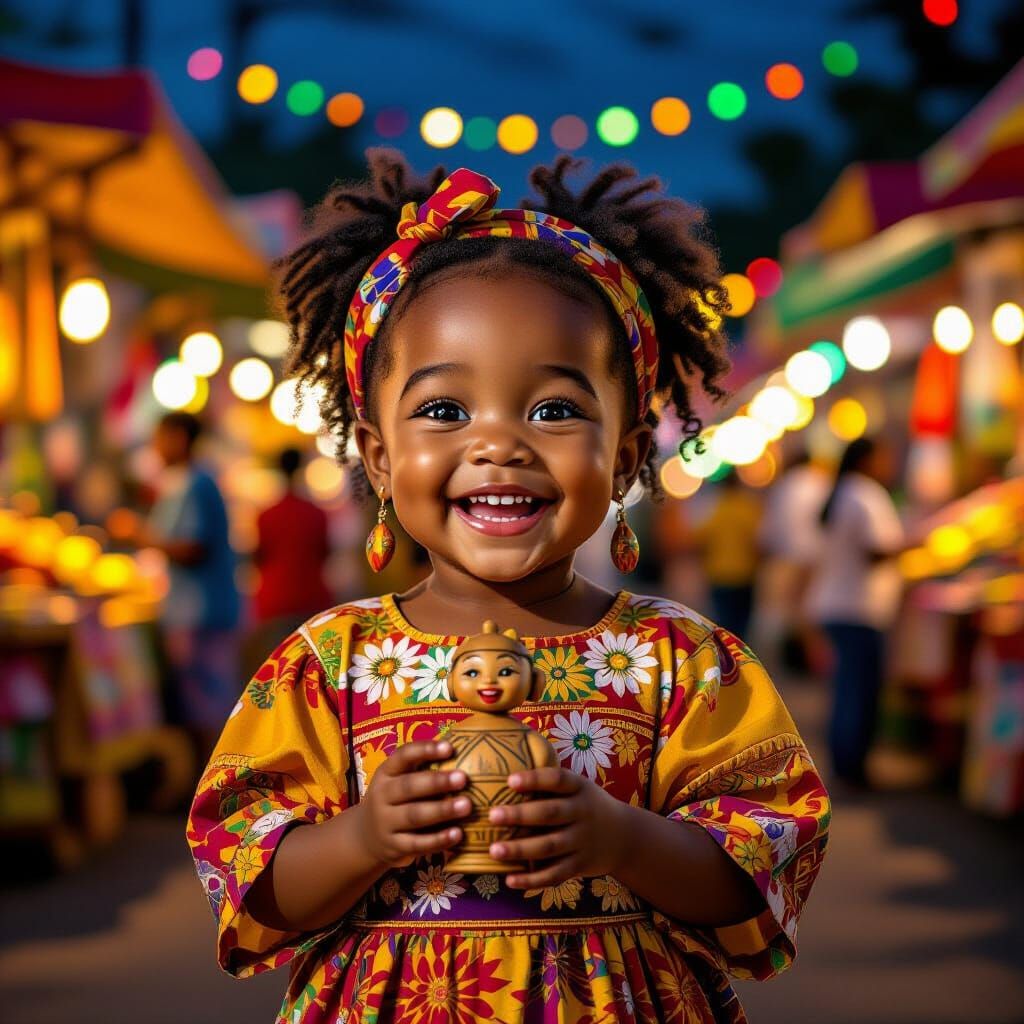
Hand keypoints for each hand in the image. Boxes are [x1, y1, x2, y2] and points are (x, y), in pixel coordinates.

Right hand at [357, 740, 471, 869]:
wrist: (365, 836)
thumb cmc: (395, 799)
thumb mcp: (398, 779)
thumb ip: (423, 766)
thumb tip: (461, 745)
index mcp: (386, 773)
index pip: (403, 756)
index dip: (425, 750)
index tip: (449, 748)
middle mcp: (382, 796)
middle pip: (409, 786)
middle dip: (436, 782)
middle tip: (463, 778)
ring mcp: (385, 823)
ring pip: (414, 816)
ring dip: (442, 810)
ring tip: (467, 806)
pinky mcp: (394, 846)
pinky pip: (417, 843)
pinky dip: (438, 839)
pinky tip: (458, 834)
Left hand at [487, 767, 630, 888]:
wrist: (625, 837)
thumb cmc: (586, 805)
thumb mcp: (578, 787)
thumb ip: (550, 783)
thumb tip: (504, 772)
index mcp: (580, 788)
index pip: (558, 780)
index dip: (535, 779)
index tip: (509, 780)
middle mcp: (582, 813)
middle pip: (550, 813)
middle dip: (520, 815)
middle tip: (492, 815)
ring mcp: (582, 841)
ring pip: (549, 846)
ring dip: (520, 849)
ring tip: (494, 850)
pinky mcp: (580, 865)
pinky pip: (555, 874)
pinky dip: (532, 880)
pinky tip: (510, 880)